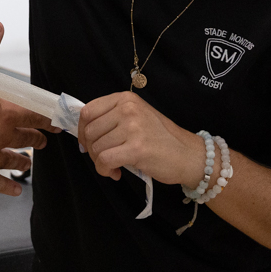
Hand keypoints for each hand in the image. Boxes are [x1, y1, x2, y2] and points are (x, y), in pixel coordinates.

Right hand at [0, 19, 53, 195]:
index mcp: (3, 115)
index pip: (33, 115)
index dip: (46, 117)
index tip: (58, 121)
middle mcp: (0, 137)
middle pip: (24, 138)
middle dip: (35, 138)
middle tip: (44, 140)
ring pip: (11, 159)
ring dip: (22, 161)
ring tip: (29, 163)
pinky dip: (6, 186)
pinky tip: (15, 190)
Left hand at [77, 92, 203, 184]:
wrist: (188, 154)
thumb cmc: (161, 139)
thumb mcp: (136, 117)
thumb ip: (112, 118)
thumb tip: (84, 133)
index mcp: (125, 99)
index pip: (88, 111)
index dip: (82, 130)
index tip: (87, 143)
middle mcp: (127, 109)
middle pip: (90, 131)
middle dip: (91, 150)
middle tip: (104, 159)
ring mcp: (132, 127)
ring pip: (96, 148)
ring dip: (100, 163)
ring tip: (115, 166)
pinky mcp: (136, 148)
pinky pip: (105, 160)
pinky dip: (105, 170)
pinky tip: (116, 172)